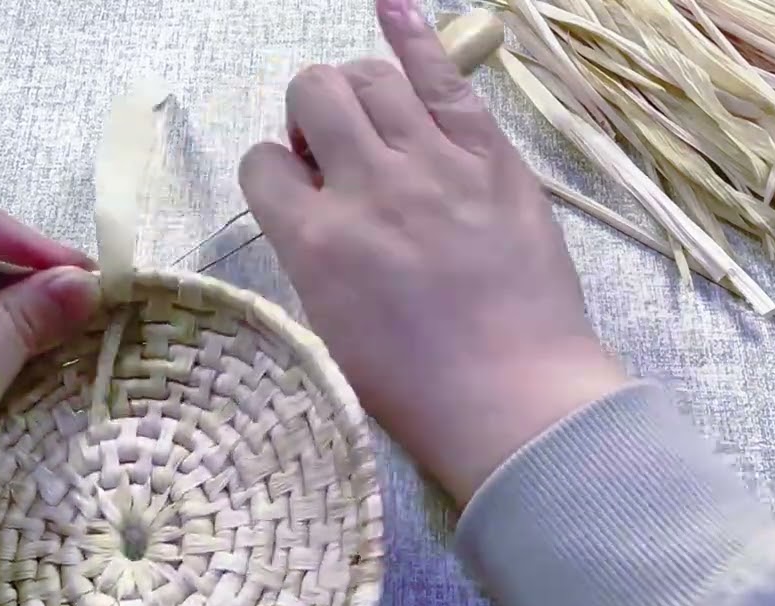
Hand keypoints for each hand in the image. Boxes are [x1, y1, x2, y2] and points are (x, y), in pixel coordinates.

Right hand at [238, 0, 626, 506]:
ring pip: (371, 78)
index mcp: (313, 243)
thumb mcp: (330, 328)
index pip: (260, 164)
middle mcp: (365, 187)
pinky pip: (444, 77)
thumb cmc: (415, 387)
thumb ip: (310, 252)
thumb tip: (312, 201)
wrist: (514, 397)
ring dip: (356, 88)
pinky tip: (392, 8)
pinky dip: (413, 34)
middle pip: (313, 96)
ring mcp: (432, 165)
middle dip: (310, 114)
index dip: (273, 171)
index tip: (298, 190)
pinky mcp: (490, 158)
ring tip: (371, 118)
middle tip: (336, 153)